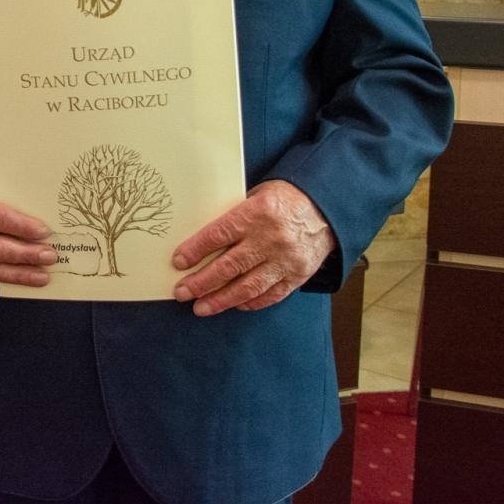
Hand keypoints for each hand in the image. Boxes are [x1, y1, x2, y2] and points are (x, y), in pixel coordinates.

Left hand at [170, 179, 333, 315]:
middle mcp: (270, 239)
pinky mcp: (298, 275)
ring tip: (201, 308)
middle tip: (182, 292)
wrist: (326, 207)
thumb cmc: (284, 198)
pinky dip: (251, 302)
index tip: (178, 262)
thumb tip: (203, 240)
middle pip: (229, 266)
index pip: (218, 235)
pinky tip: (234, 305)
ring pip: (248, 286)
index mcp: (256, 214)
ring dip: (221, 300)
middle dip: (201, 282)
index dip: (195, 250)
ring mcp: (285, 260)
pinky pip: (271, 295)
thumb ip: (234, 216)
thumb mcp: (255, 195)